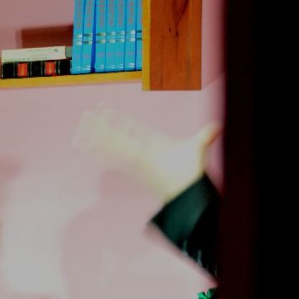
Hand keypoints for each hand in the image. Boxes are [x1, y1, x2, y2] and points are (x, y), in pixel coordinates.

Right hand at [73, 105, 221, 201]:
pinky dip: (98, 150)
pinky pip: (111, 154)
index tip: (105, 110)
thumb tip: (218, 125)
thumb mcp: (197, 147)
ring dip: (95, 134)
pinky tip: (86, 144)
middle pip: (116, 134)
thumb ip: (205, 136)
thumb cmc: (190, 171)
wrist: (186, 188)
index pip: (131, 128)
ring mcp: (133, 156)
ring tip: (81, 126)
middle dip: (101, 125)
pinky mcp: (131, 163)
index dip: (118, 119)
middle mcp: (138, 149)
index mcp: (150, 142)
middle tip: (85, 115)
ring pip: (111, 142)